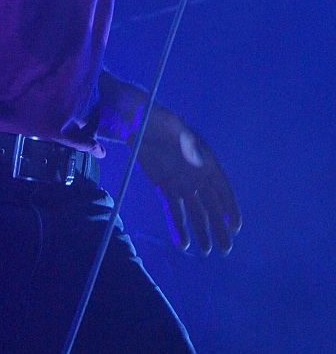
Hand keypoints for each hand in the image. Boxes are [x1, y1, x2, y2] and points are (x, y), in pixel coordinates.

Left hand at [134, 103, 241, 255]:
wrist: (135, 122)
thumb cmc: (158, 120)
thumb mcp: (172, 126)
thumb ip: (186, 142)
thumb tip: (199, 161)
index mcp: (204, 159)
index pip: (221, 187)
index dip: (229, 206)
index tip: (235, 225)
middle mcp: (196, 174)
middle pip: (210, 204)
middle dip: (218, 226)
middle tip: (225, 249)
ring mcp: (180, 182)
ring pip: (193, 211)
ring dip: (200, 230)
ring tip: (204, 252)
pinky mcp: (164, 187)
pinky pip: (173, 209)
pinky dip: (178, 225)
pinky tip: (183, 243)